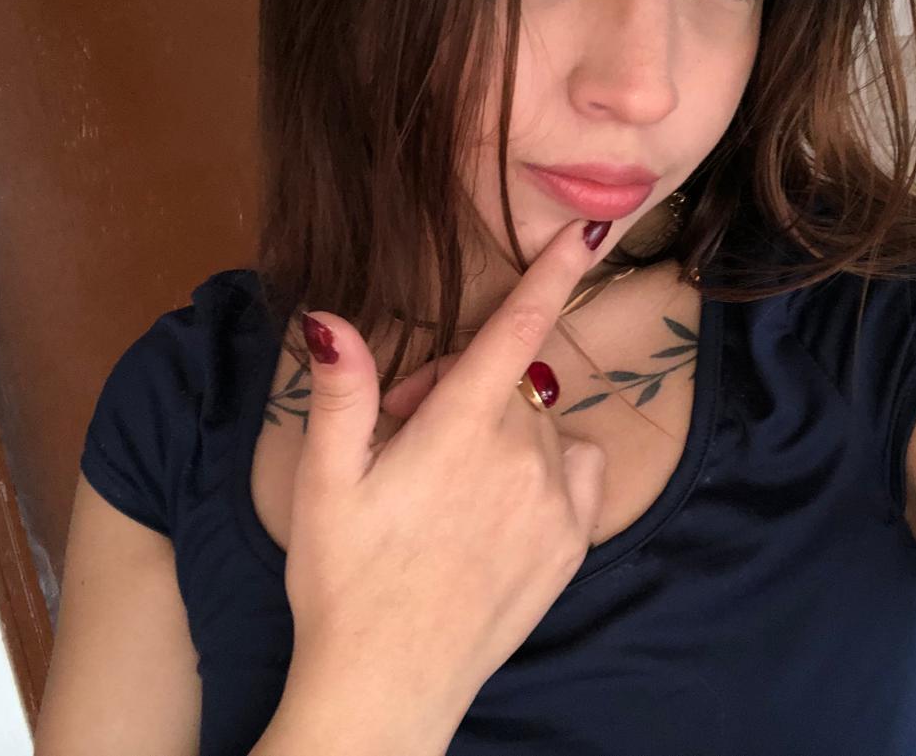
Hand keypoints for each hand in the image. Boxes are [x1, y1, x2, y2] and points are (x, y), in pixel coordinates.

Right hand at [282, 218, 609, 717]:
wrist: (388, 686)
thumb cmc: (343, 580)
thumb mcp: (323, 482)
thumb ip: (341, 392)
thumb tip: (332, 315)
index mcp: (459, 431)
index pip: (516, 329)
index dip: (556, 272)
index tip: (592, 230)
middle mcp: (521, 456)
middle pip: (505, 381)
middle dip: (458, 390)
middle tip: (405, 440)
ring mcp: (554, 502)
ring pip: (538, 422)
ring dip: (499, 429)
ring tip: (446, 481)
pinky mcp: (572, 543)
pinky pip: (576, 467)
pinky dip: (547, 464)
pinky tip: (503, 500)